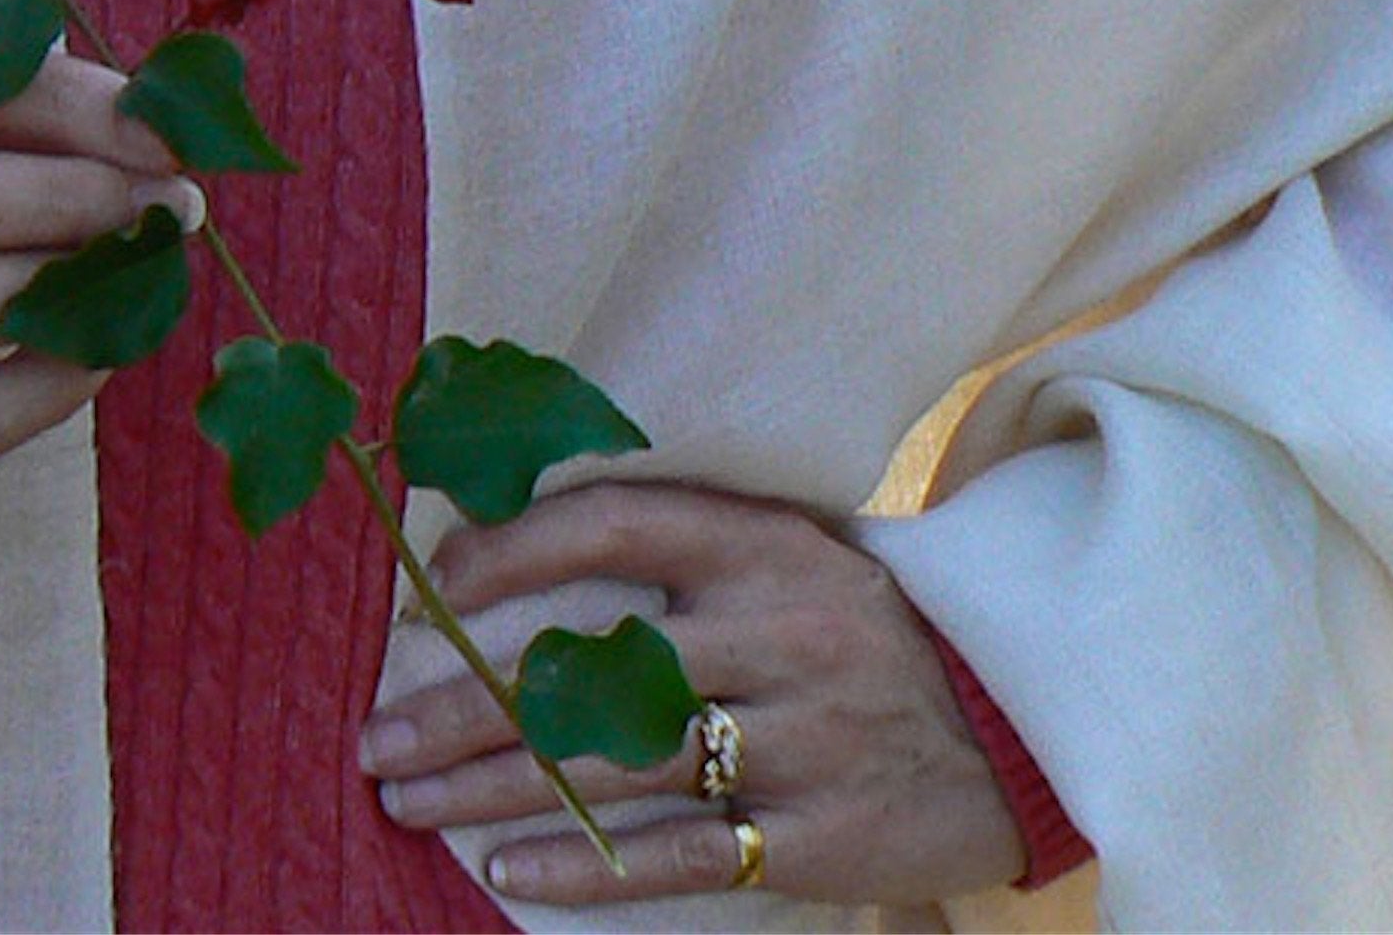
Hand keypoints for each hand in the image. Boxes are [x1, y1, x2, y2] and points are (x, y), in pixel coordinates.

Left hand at [356, 482, 1019, 910]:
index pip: (617, 525)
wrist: (1017, 725)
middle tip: (375, 736)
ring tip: (408, 800)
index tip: (434, 588)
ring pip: (617, 766)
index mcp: (766, 547)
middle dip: (465, 706)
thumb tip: (499, 549)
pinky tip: (509, 867)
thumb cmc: (861, 631)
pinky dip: (588, 865)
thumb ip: (678, 551)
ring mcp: (803, 739)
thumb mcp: (791, 556)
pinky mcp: (819, 835)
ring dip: (495, 788)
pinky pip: (681, 856)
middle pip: (592, 668)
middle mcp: (781, 634)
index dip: (515, 549)